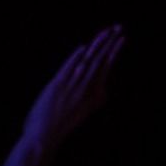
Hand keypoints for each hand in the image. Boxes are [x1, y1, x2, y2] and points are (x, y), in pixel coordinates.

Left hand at [17, 24, 122, 156]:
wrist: (44, 138)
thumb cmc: (61, 125)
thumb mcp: (84, 111)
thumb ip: (94, 99)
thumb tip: (103, 89)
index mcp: (93, 94)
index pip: (106, 66)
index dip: (114, 51)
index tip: (122, 38)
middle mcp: (84, 89)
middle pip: (99, 60)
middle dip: (109, 42)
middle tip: (118, 27)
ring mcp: (71, 87)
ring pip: (86, 62)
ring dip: (96, 45)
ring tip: (106, 31)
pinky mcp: (57, 87)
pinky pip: (68, 69)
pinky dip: (75, 58)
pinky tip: (83, 47)